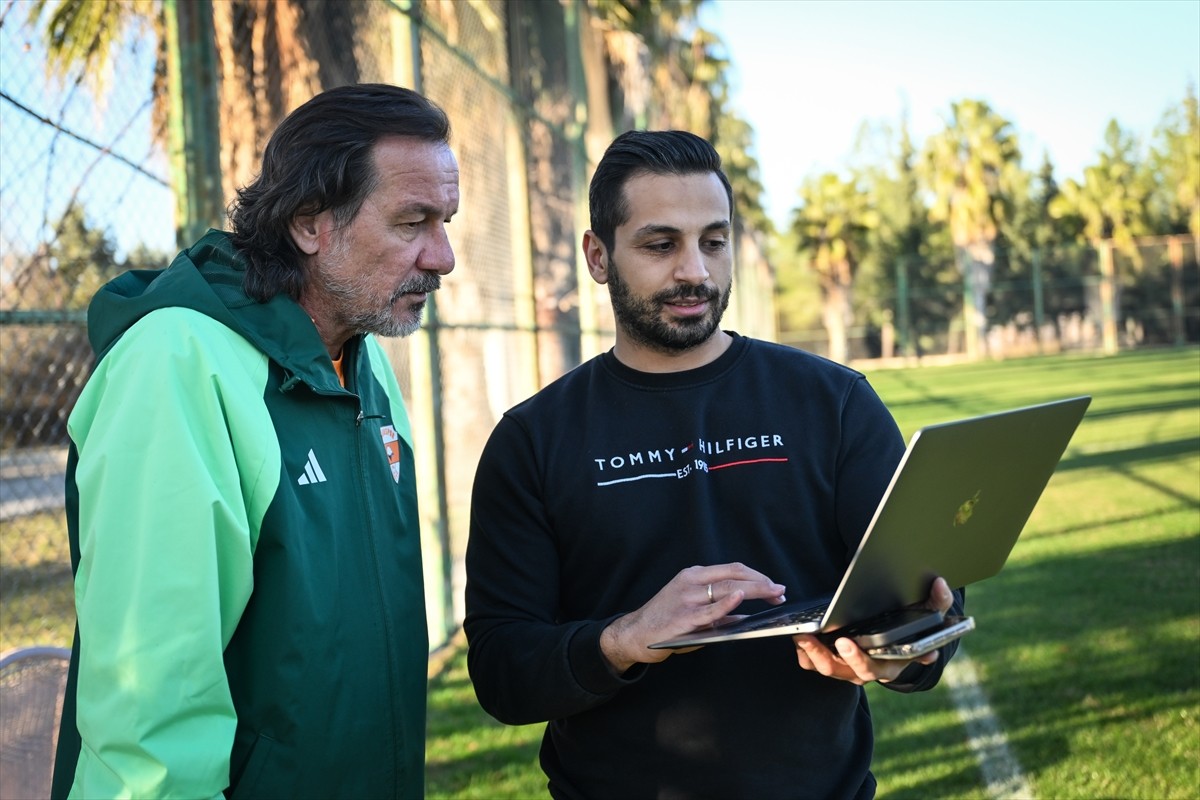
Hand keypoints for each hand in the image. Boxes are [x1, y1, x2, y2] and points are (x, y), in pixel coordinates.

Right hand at [600, 563, 786, 672]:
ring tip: (773, 596)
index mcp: (694, 576)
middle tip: (780, 591)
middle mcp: (691, 582)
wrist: (636, 634)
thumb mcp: (691, 607)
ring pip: (727, 588)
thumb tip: (745, 616)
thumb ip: (717, 609)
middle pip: (734, 575)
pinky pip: (711, 610)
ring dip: (756, 591)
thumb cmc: (666, 622)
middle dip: (762, 582)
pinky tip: (741, 599)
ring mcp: (688, 598)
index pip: (732, 569)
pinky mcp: (685, 618)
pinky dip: (728, 603)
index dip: (757, 575)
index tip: (774, 585)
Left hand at [792, 576, 953, 684]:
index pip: (877, 666)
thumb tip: (941, 584)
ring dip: (812, 654)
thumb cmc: (914, 624)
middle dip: (831, 657)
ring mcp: (850, 668)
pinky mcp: (834, 661)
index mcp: (892, 661)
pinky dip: (805, 654)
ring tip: (800, 636)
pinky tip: (798, 638)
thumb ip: (939, 600)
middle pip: (848, 671)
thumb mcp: (930, 613)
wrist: (901, 636)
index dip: (860, 658)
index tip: (846, 643)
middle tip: (820, 639)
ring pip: (827, 668)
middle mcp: (870, 670)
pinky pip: (814, 664)